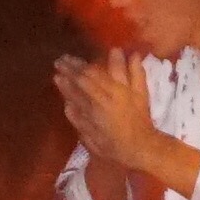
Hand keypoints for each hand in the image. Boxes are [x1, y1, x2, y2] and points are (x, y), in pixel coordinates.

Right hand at [49, 50, 179, 182]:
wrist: (143, 149)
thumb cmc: (115, 148)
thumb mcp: (92, 140)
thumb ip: (79, 121)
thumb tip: (66, 104)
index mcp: (97, 107)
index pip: (77, 88)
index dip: (65, 80)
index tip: (56, 73)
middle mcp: (110, 95)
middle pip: (90, 75)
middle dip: (75, 66)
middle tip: (63, 59)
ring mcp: (127, 92)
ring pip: (113, 70)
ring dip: (105, 59)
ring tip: (97, 50)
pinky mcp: (141, 93)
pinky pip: (138, 75)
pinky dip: (135, 64)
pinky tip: (133, 53)